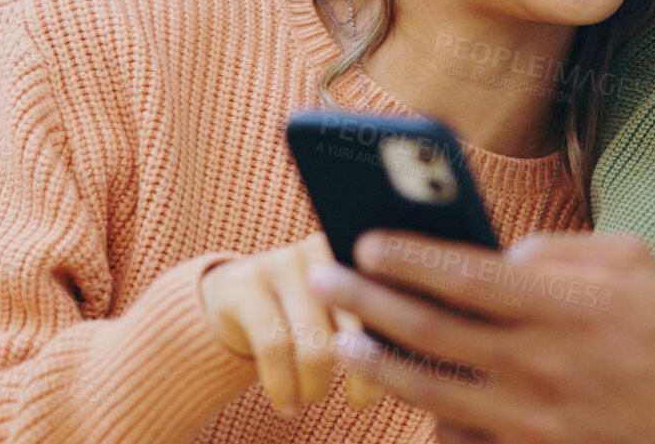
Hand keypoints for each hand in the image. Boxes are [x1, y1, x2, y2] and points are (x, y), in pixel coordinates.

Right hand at [200, 232, 380, 415]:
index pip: (393, 303)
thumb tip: (419, 370)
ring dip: (315, 388)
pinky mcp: (246, 282)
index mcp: (362, 252)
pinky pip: (274, 347)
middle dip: (363, 375)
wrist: (234, 299)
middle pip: (358, 326)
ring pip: (315, 345)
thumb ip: (382, 325)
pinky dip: (283, 388)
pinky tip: (287, 406)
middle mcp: (323, 248)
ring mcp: (282, 261)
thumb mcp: (345, 312)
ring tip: (312, 400)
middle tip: (357, 402)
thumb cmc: (309, 316)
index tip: (391, 383)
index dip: (395, 353)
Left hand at [307, 230, 654, 443]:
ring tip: (346, 339)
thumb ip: (562, 247)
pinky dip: (422, 410)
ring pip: (429, 388)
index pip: (467, 276)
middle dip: (367, 301)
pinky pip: (456, 432)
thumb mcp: (634, 264)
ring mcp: (528, 417)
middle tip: (323, 279)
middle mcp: (539, 363)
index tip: (365, 240)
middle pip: (430, 330)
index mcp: (566, 307)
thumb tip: (498, 251)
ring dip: (377, 362)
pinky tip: (400, 388)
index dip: (409, 257)